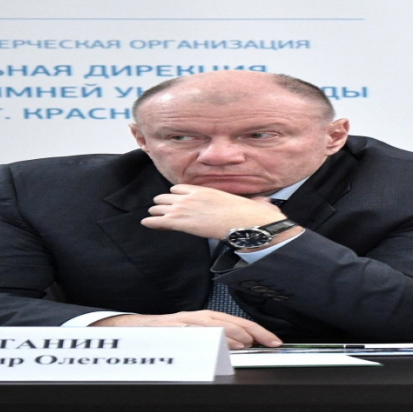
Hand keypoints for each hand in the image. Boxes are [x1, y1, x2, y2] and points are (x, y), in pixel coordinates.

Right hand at [89, 310, 283, 348]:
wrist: (132, 330)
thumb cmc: (166, 334)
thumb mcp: (195, 335)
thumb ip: (217, 339)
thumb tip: (244, 346)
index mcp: (205, 317)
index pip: (237, 321)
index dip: (258, 330)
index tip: (274, 340)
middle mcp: (195, 317)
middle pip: (227, 320)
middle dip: (248, 331)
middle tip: (262, 342)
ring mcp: (181, 322)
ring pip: (209, 325)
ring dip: (229, 334)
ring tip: (244, 344)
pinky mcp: (167, 330)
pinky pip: (187, 333)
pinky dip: (202, 337)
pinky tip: (213, 343)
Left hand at [141, 184, 285, 239]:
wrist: (245, 223)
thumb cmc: (250, 215)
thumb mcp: (251, 202)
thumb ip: (254, 201)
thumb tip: (267, 203)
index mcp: (203, 189)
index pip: (179, 187)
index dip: (176, 195)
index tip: (174, 200)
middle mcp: (191, 196)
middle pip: (166, 196)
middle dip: (163, 203)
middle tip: (160, 208)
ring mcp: (184, 208)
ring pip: (159, 207)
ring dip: (156, 212)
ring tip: (152, 215)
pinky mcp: (180, 222)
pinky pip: (159, 220)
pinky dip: (151, 222)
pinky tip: (145, 223)